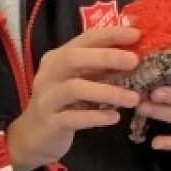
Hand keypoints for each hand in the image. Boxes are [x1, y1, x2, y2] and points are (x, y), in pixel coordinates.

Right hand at [5, 26, 139, 170]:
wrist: (34, 136)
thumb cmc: (63, 103)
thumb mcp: (78, 80)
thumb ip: (98, 67)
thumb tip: (133, 53)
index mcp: (57, 58)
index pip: (84, 39)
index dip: (110, 35)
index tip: (136, 34)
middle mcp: (49, 74)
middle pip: (73, 58)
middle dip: (106, 57)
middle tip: (135, 61)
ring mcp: (47, 98)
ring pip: (75, 89)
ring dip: (107, 91)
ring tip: (133, 98)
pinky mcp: (50, 122)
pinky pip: (73, 118)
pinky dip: (95, 117)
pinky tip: (114, 118)